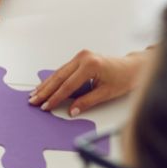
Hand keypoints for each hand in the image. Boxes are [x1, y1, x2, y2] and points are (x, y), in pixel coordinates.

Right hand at [29, 49, 150, 116]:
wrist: (132, 67)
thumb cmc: (123, 78)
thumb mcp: (106, 93)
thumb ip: (87, 101)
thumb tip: (72, 111)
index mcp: (90, 65)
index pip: (68, 85)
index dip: (55, 97)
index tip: (46, 106)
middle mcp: (83, 58)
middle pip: (59, 77)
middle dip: (45, 91)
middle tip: (34, 100)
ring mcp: (80, 56)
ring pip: (58, 73)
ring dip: (46, 85)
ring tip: (34, 94)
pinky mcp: (79, 58)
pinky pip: (62, 70)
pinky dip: (53, 79)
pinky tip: (44, 86)